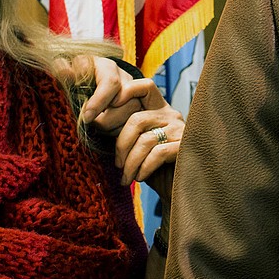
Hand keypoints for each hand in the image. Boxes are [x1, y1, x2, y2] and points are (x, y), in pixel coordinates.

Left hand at [65, 56, 184, 184]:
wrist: (181, 192)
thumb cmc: (154, 169)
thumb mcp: (135, 145)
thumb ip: (123, 130)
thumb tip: (93, 120)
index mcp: (159, 109)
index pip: (143, 86)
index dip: (123, 93)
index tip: (104, 116)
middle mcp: (171, 115)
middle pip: (137, 118)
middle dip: (121, 144)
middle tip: (117, 164)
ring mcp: (180, 130)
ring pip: (145, 139)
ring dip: (130, 162)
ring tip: (127, 177)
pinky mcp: (185, 148)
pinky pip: (157, 153)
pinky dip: (144, 168)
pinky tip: (140, 178)